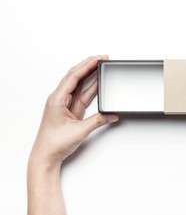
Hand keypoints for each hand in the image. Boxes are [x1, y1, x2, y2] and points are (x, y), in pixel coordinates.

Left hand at [27, 55, 118, 214]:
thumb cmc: (53, 144)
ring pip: (80, 85)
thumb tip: (111, 114)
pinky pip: (82, 95)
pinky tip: (99, 83)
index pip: (74, 76)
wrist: (46, 156)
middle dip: (89, 66)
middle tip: (103, 58)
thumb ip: (98, 121)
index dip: (87, 65)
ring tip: (102, 66)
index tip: (98, 58)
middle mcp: (60, 99)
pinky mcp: (71, 111)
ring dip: (91, 75)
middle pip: (76, 76)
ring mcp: (65, 104)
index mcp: (57, 99)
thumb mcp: (79, 131)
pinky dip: (91, 88)